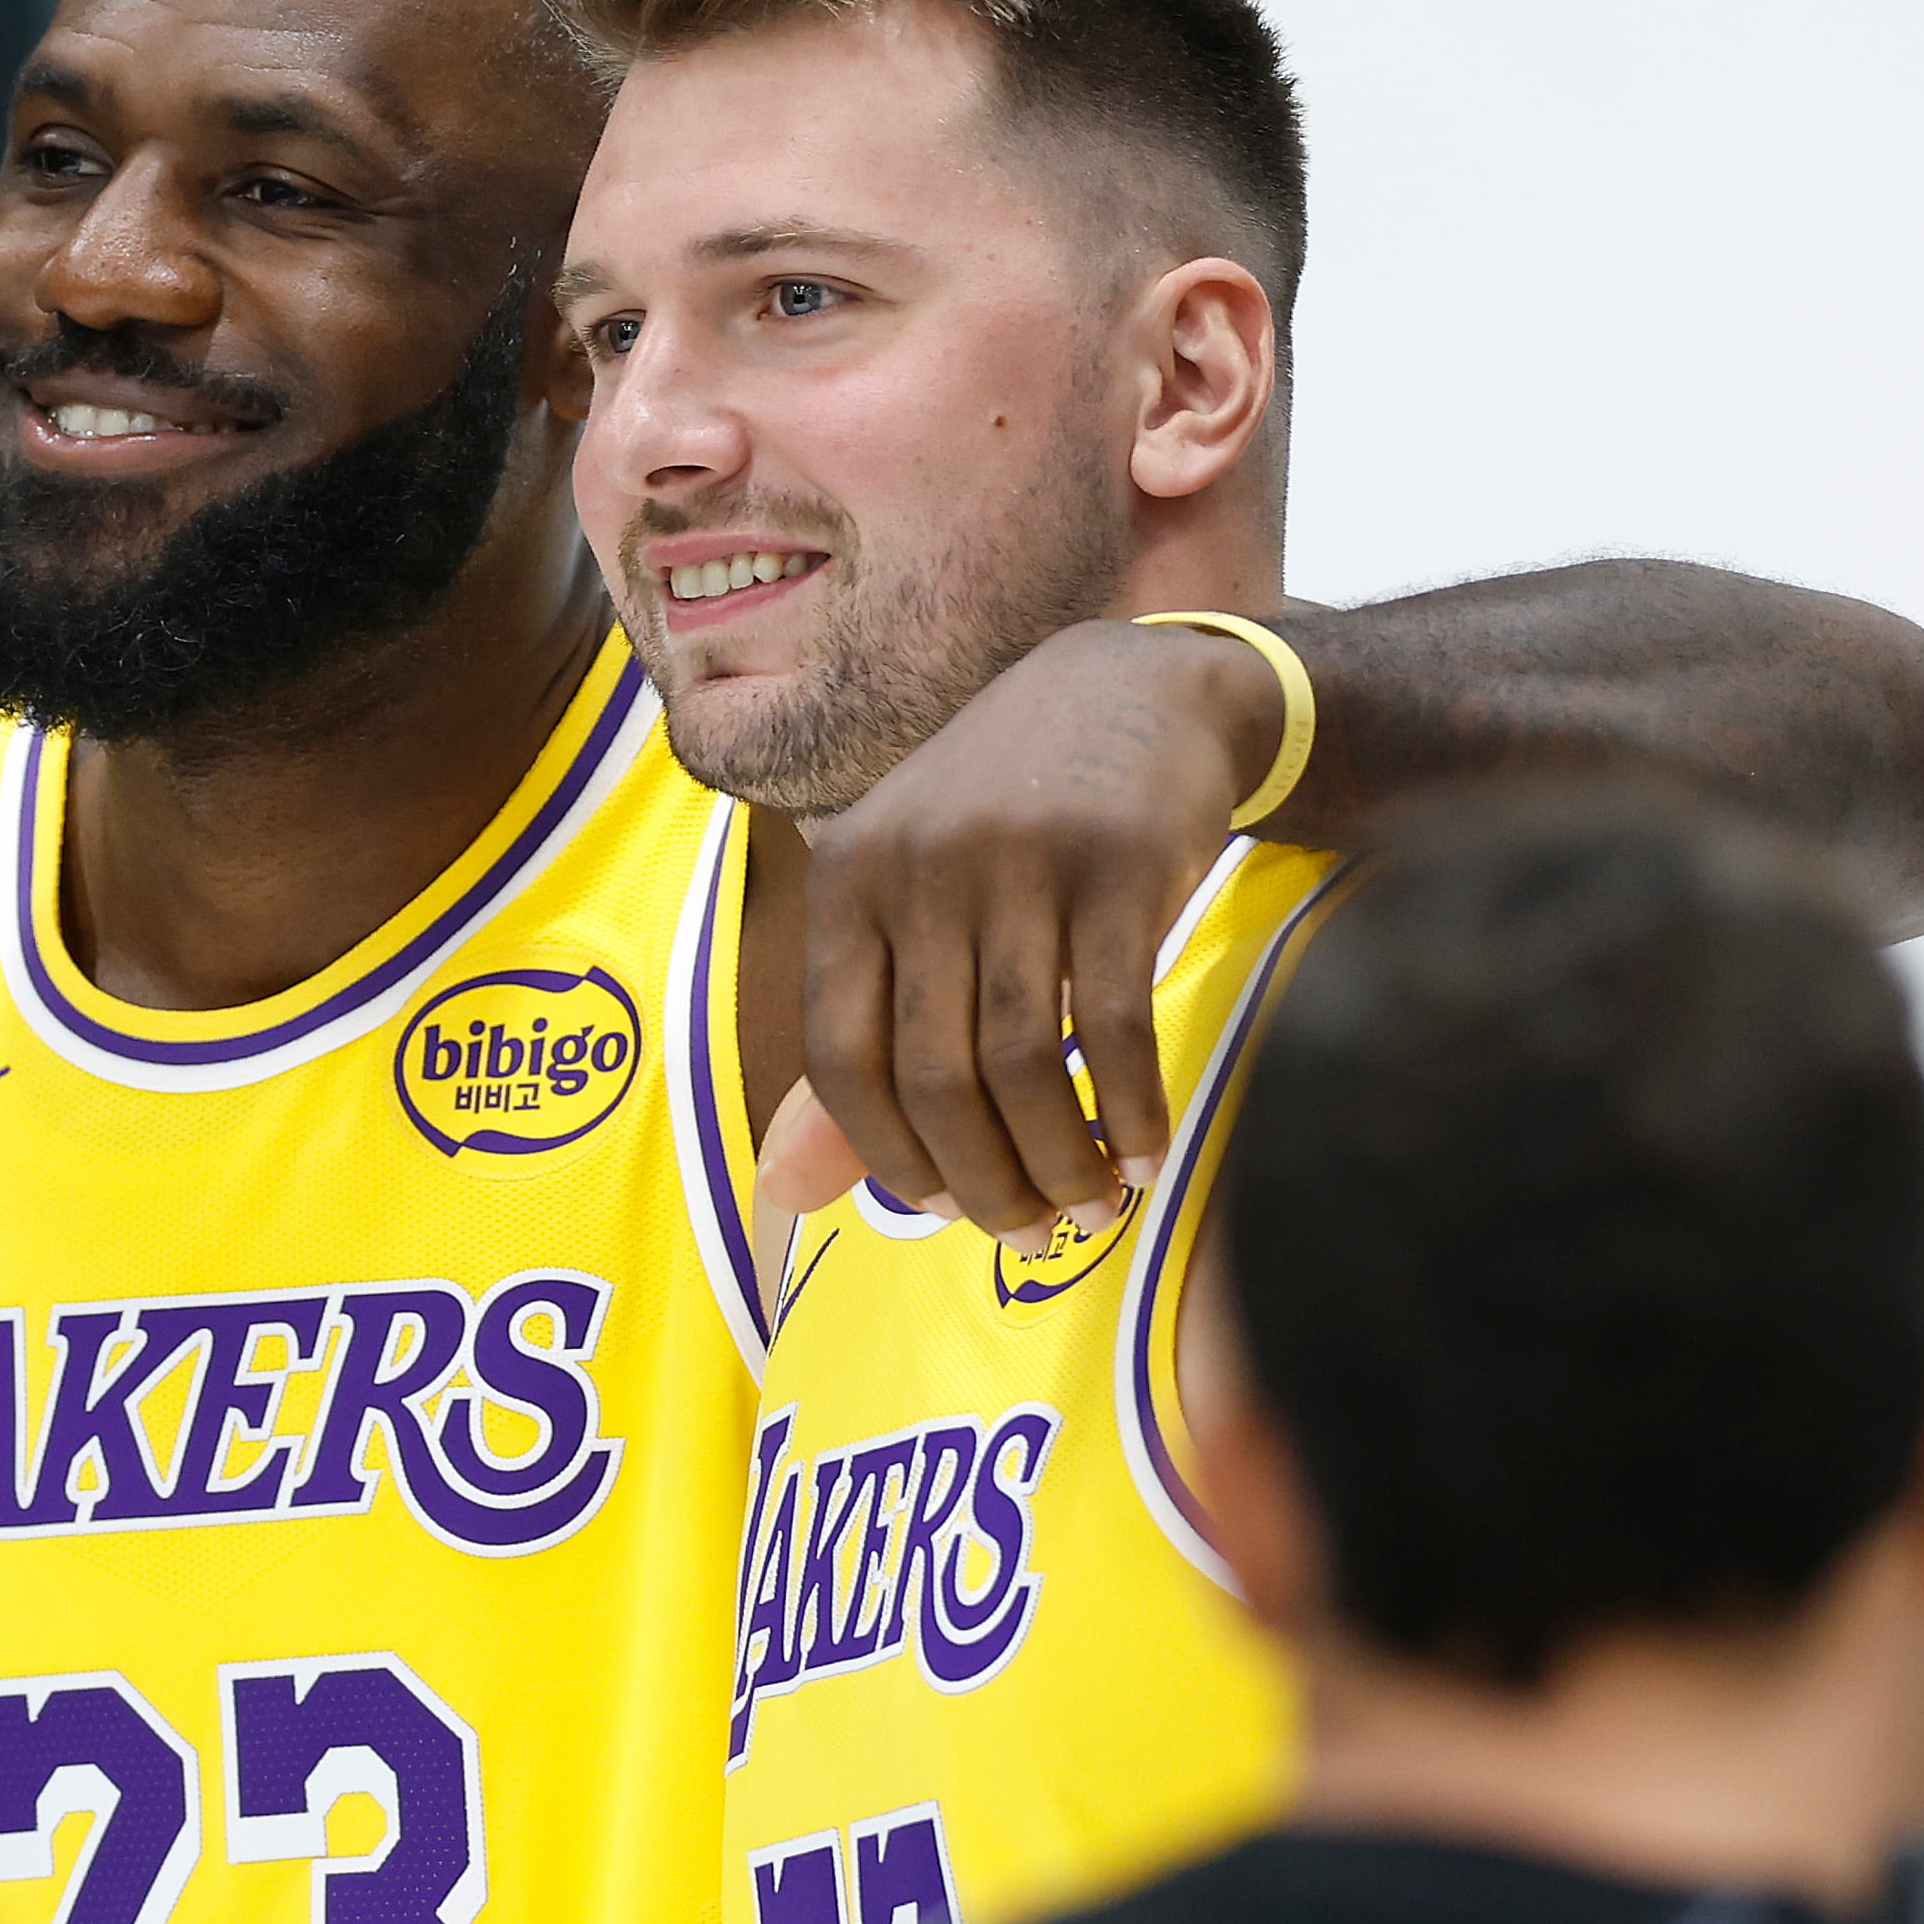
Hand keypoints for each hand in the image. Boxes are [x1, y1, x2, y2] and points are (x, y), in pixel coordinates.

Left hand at [795, 615, 1278, 1248]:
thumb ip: (855, 1047)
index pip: (842, 1061)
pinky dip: (1132, 1112)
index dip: (888, 1157)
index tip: (941, 1211)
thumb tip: (778, 1193)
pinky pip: (1119, 1027)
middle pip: (938, 1079)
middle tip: (1034, 1233)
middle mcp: (920, 865)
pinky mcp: (1119, 863)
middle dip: (987, 1183)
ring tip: (1096, 1206)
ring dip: (1063, 1162)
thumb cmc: (1006, 820)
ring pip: (1025, 1063)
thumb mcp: (909, 905)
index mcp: (848, 878)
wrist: (1136, 690)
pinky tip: (1146, 1156)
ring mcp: (1020, 860)